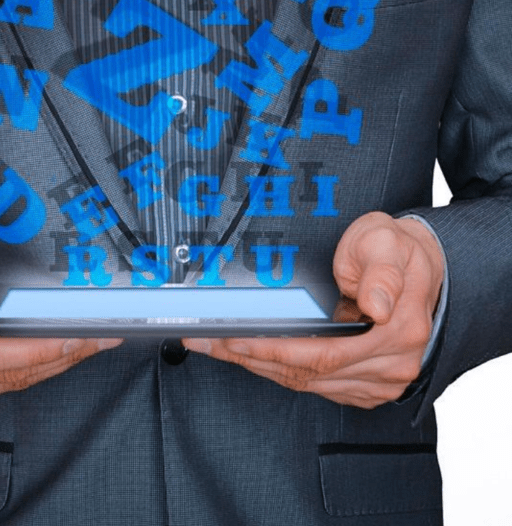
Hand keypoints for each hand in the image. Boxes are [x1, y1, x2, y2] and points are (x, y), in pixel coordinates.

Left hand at [183, 212, 444, 408]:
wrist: (421, 265)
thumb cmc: (398, 250)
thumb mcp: (388, 243)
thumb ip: (382, 273)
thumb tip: (379, 307)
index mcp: (398, 331)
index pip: (323, 354)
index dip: (273, 351)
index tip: (235, 340)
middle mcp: (391, 365)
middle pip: (308, 373)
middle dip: (250, 357)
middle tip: (208, 341)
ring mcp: (380, 380)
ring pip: (308, 383)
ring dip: (259, 366)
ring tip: (218, 347)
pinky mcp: (368, 385)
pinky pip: (316, 386)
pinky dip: (280, 372)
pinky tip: (251, 357)